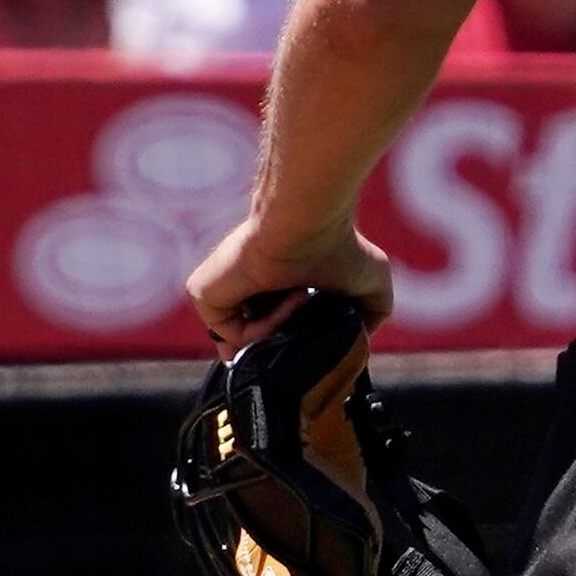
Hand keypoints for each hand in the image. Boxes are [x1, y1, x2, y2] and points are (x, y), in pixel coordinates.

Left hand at [188, 208, 393, 345]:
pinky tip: (290, 298)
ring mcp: (219, 293)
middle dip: (280, 350)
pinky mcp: (202, 293)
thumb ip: (369, 319)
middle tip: (309, 327)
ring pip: (243, 346)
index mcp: (269, 293)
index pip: (265, 337)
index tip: (314, 344)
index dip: (287, 350)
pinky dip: (264, 329)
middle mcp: (241, 294)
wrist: (310, 224)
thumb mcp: (372, 288)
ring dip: (281, 334)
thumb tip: (359, 345)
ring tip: (305, 298)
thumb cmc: (343, 246)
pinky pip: (231, 334)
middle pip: (248, 349)